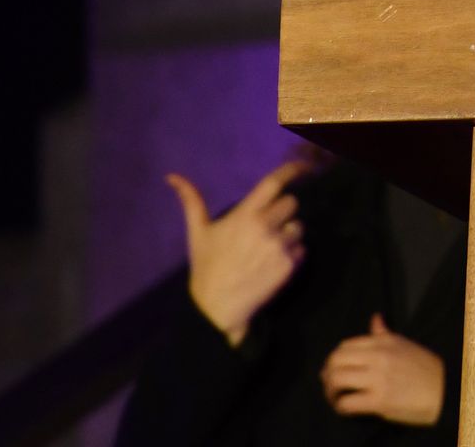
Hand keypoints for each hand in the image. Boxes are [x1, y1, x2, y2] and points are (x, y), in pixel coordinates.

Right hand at [167, 159, 308, 346]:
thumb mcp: (197, 232)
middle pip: (292, 203)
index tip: (302, 167)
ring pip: (298, 227)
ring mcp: (279, 246)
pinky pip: (302, 249)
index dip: (291, 171)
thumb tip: (172, 176)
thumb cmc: (207, 266)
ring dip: (288, 233)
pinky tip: (273, 263)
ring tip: (268, 248)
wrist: (217, 307)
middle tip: (268, 225)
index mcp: (244, 215)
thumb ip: (191, 201)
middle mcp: (265, 227)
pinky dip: (293, 254)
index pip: (273, 184)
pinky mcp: (290, 265)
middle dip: (283, 211)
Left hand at [320, 313, 445, 426]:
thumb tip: (375, 318)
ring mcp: (378, 378)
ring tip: (336, 398)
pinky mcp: (380, 400)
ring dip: (330, 392)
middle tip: (331, 385)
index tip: (335, 370)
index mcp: (384, 342)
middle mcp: (378, 357)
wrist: (447, 391)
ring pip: (336, 380)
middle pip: (335, 360)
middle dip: (327, 374)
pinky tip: (346, 409)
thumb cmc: (427, 369)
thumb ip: (385, 334)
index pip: (345, 345)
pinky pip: (347, 403)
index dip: (334, 360)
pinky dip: (341, 407)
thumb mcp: (406, 345)